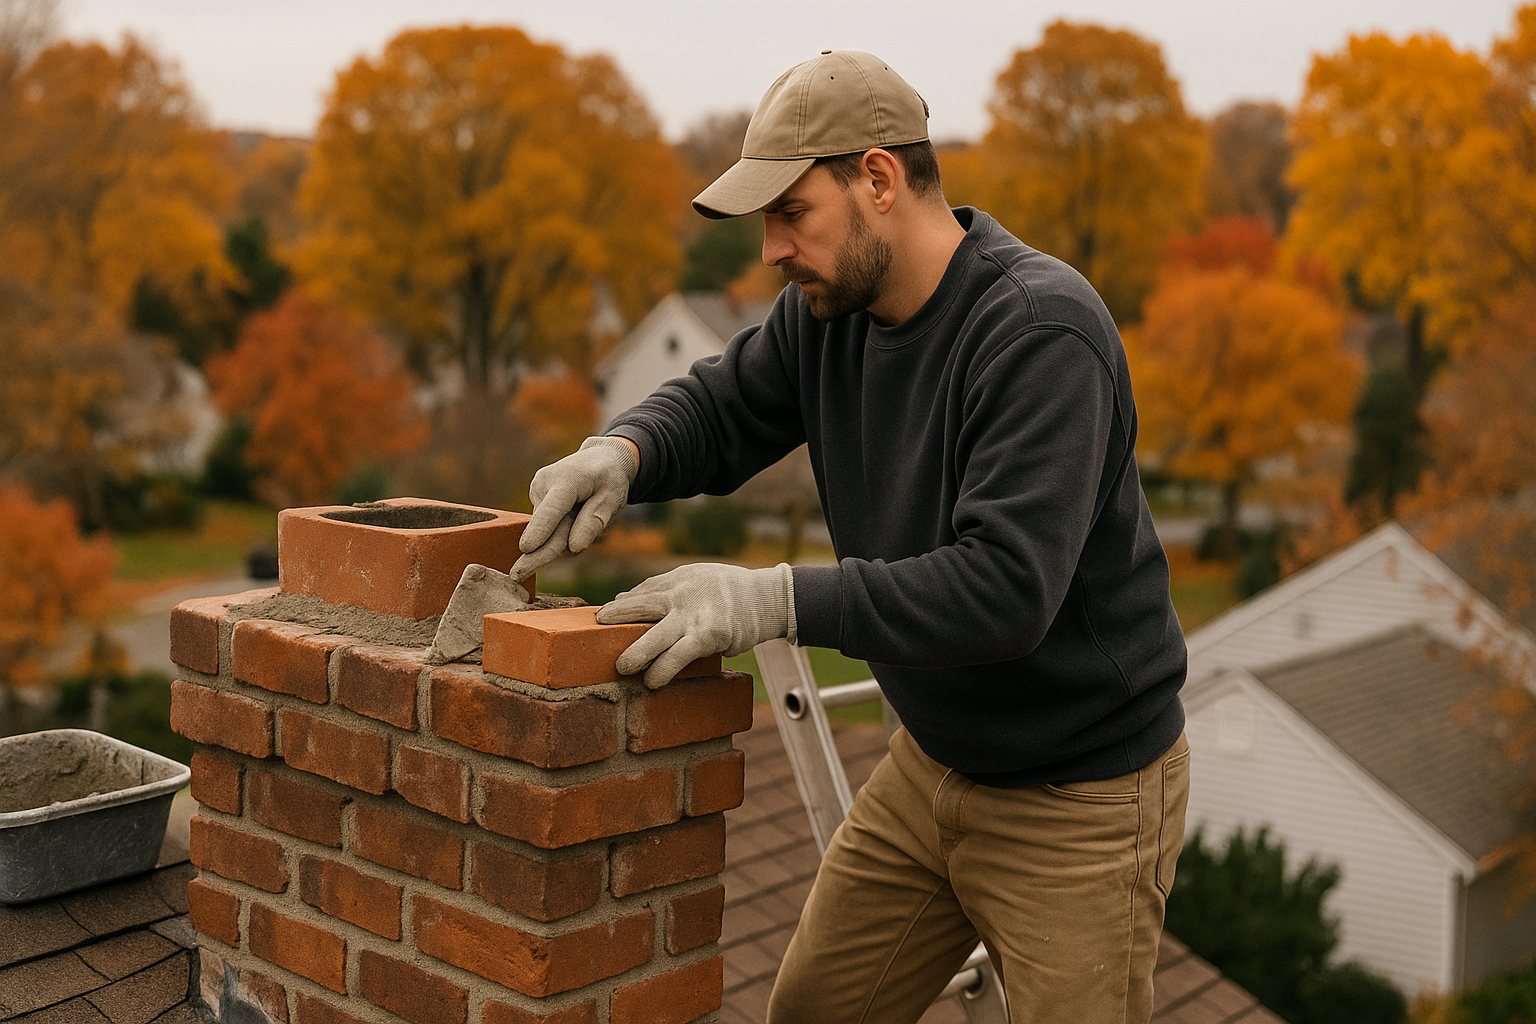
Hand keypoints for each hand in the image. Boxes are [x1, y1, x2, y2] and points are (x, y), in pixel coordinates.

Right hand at [511, 436, 637, 580]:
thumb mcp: (613, 498)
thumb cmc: (609, 479)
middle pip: (544, 526)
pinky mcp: (536, 497)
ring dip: (561, 538)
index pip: (552, 509)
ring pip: (546, 528)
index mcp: (567, 479)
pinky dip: (559, 529)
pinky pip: (547, 524)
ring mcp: (537, 489)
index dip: (540, 530)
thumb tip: (574, 548)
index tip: (526, 548)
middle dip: (535, 552)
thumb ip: (594, 521)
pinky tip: (575, 517)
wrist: (599, 458)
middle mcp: (545, 483)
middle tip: (517, 575)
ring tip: (586, 516)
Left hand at [597, 562, 794, 687]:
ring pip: (656, 636)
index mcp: (675, 579)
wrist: (767, 597)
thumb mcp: (693, 578)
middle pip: (640, 606)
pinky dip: (665, 669)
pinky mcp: (709, 634)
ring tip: (623, 668)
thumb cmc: (728, 590)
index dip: (618, 608)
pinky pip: (680, 655)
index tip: (601, 621)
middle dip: (616, 619)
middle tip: (596, 632)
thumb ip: (660, 588)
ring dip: (637, 654)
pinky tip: (654, 681)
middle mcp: (680, 594)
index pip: (640, 592)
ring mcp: (693, 615)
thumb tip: (621, 598)